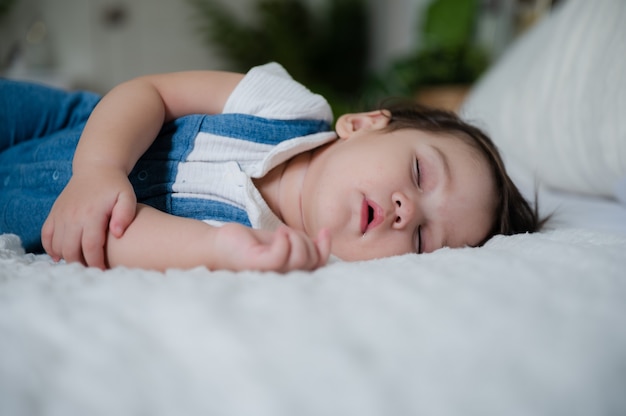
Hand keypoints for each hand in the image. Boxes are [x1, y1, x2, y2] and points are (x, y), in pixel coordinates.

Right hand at [41, 167, 136, 268]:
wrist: (96, 168)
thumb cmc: (115, 185)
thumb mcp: (127, 197)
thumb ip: (125, 215)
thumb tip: (118, 234)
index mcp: (92, 215)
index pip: (91, 247)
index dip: (97, 263)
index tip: (104, 271)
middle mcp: (73, 216)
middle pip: (71, 250)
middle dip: (81, 264)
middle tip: (92, 271)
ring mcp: (61, 215)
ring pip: (57, 246)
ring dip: (67, 258)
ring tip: (81, 263)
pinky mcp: (54, 213)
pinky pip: (46, 235)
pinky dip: (51, 248)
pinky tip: (60, 255)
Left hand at [214, 223, 330, 271]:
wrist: (218, 245)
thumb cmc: (248, 245)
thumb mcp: (282, 241)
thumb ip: (301, 243)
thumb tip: (325, 236)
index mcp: (289, 274)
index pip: (317, 267)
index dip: (325, 249)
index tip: (325, 231)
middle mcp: (282, 279)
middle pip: (310, 260)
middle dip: (305, 240)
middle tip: (285, 232)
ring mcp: (271, 274)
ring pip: (299, 257)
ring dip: (294, 237)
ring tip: (280, 231)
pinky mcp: (258, 266)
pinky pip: (281, 255)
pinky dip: (283, 240)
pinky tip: (277, 234)